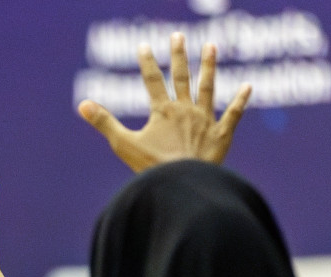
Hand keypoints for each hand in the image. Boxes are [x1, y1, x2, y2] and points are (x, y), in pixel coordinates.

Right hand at [78, 32, 251, 172]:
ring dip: (209, 66)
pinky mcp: (221, 135)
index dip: (147, 62)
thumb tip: (82, 105)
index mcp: (162, 111)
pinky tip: (248, 85)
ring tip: (211, 46)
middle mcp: (185, 110)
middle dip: (179, 55)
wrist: (183, 186)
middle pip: (181, 77)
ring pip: (208, 88)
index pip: (152, 81)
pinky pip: (233, 114)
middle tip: (178, 36)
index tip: (144, 46)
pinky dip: (241, 100)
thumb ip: (104, 122)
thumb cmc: (153, 168)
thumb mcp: (124, 144)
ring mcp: (205, 120)